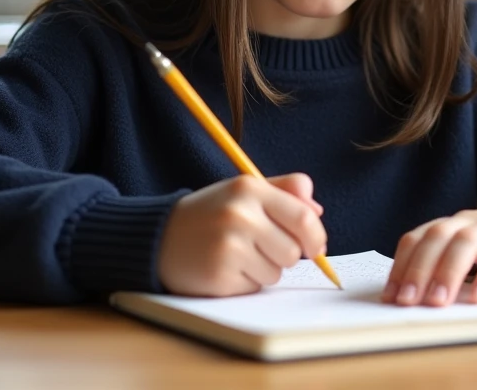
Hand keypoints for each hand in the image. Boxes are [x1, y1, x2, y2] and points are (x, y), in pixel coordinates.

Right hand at [157, 172, 325, 296]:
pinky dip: (245, 282)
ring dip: (264, 270)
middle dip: (284, 255)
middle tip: (260, 247)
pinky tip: (224, 268)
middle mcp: (239, 215)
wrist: (159, 237)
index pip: (303, 217)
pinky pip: (255, 287)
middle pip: (293, 251)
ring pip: (276, 273)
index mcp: (249, 188)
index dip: (316, 237)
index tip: (315, 247)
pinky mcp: (219, 275)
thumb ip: (283, 191)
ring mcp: (228, 246)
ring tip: (237, 255)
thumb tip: (317, 210)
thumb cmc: (209, 214)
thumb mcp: (242, 191)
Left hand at [382, 203, 476, 306]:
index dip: (402, 265)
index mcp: (452, 224)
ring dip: (448, 272)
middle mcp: (470, 221)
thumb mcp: (471, 253)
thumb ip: (446, 267)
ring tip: (438, 302)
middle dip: (419, 269)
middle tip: (408, 301)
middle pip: (438, 237)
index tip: (390, 295)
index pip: (418, 238)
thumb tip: (413, 300)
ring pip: (467, 242)